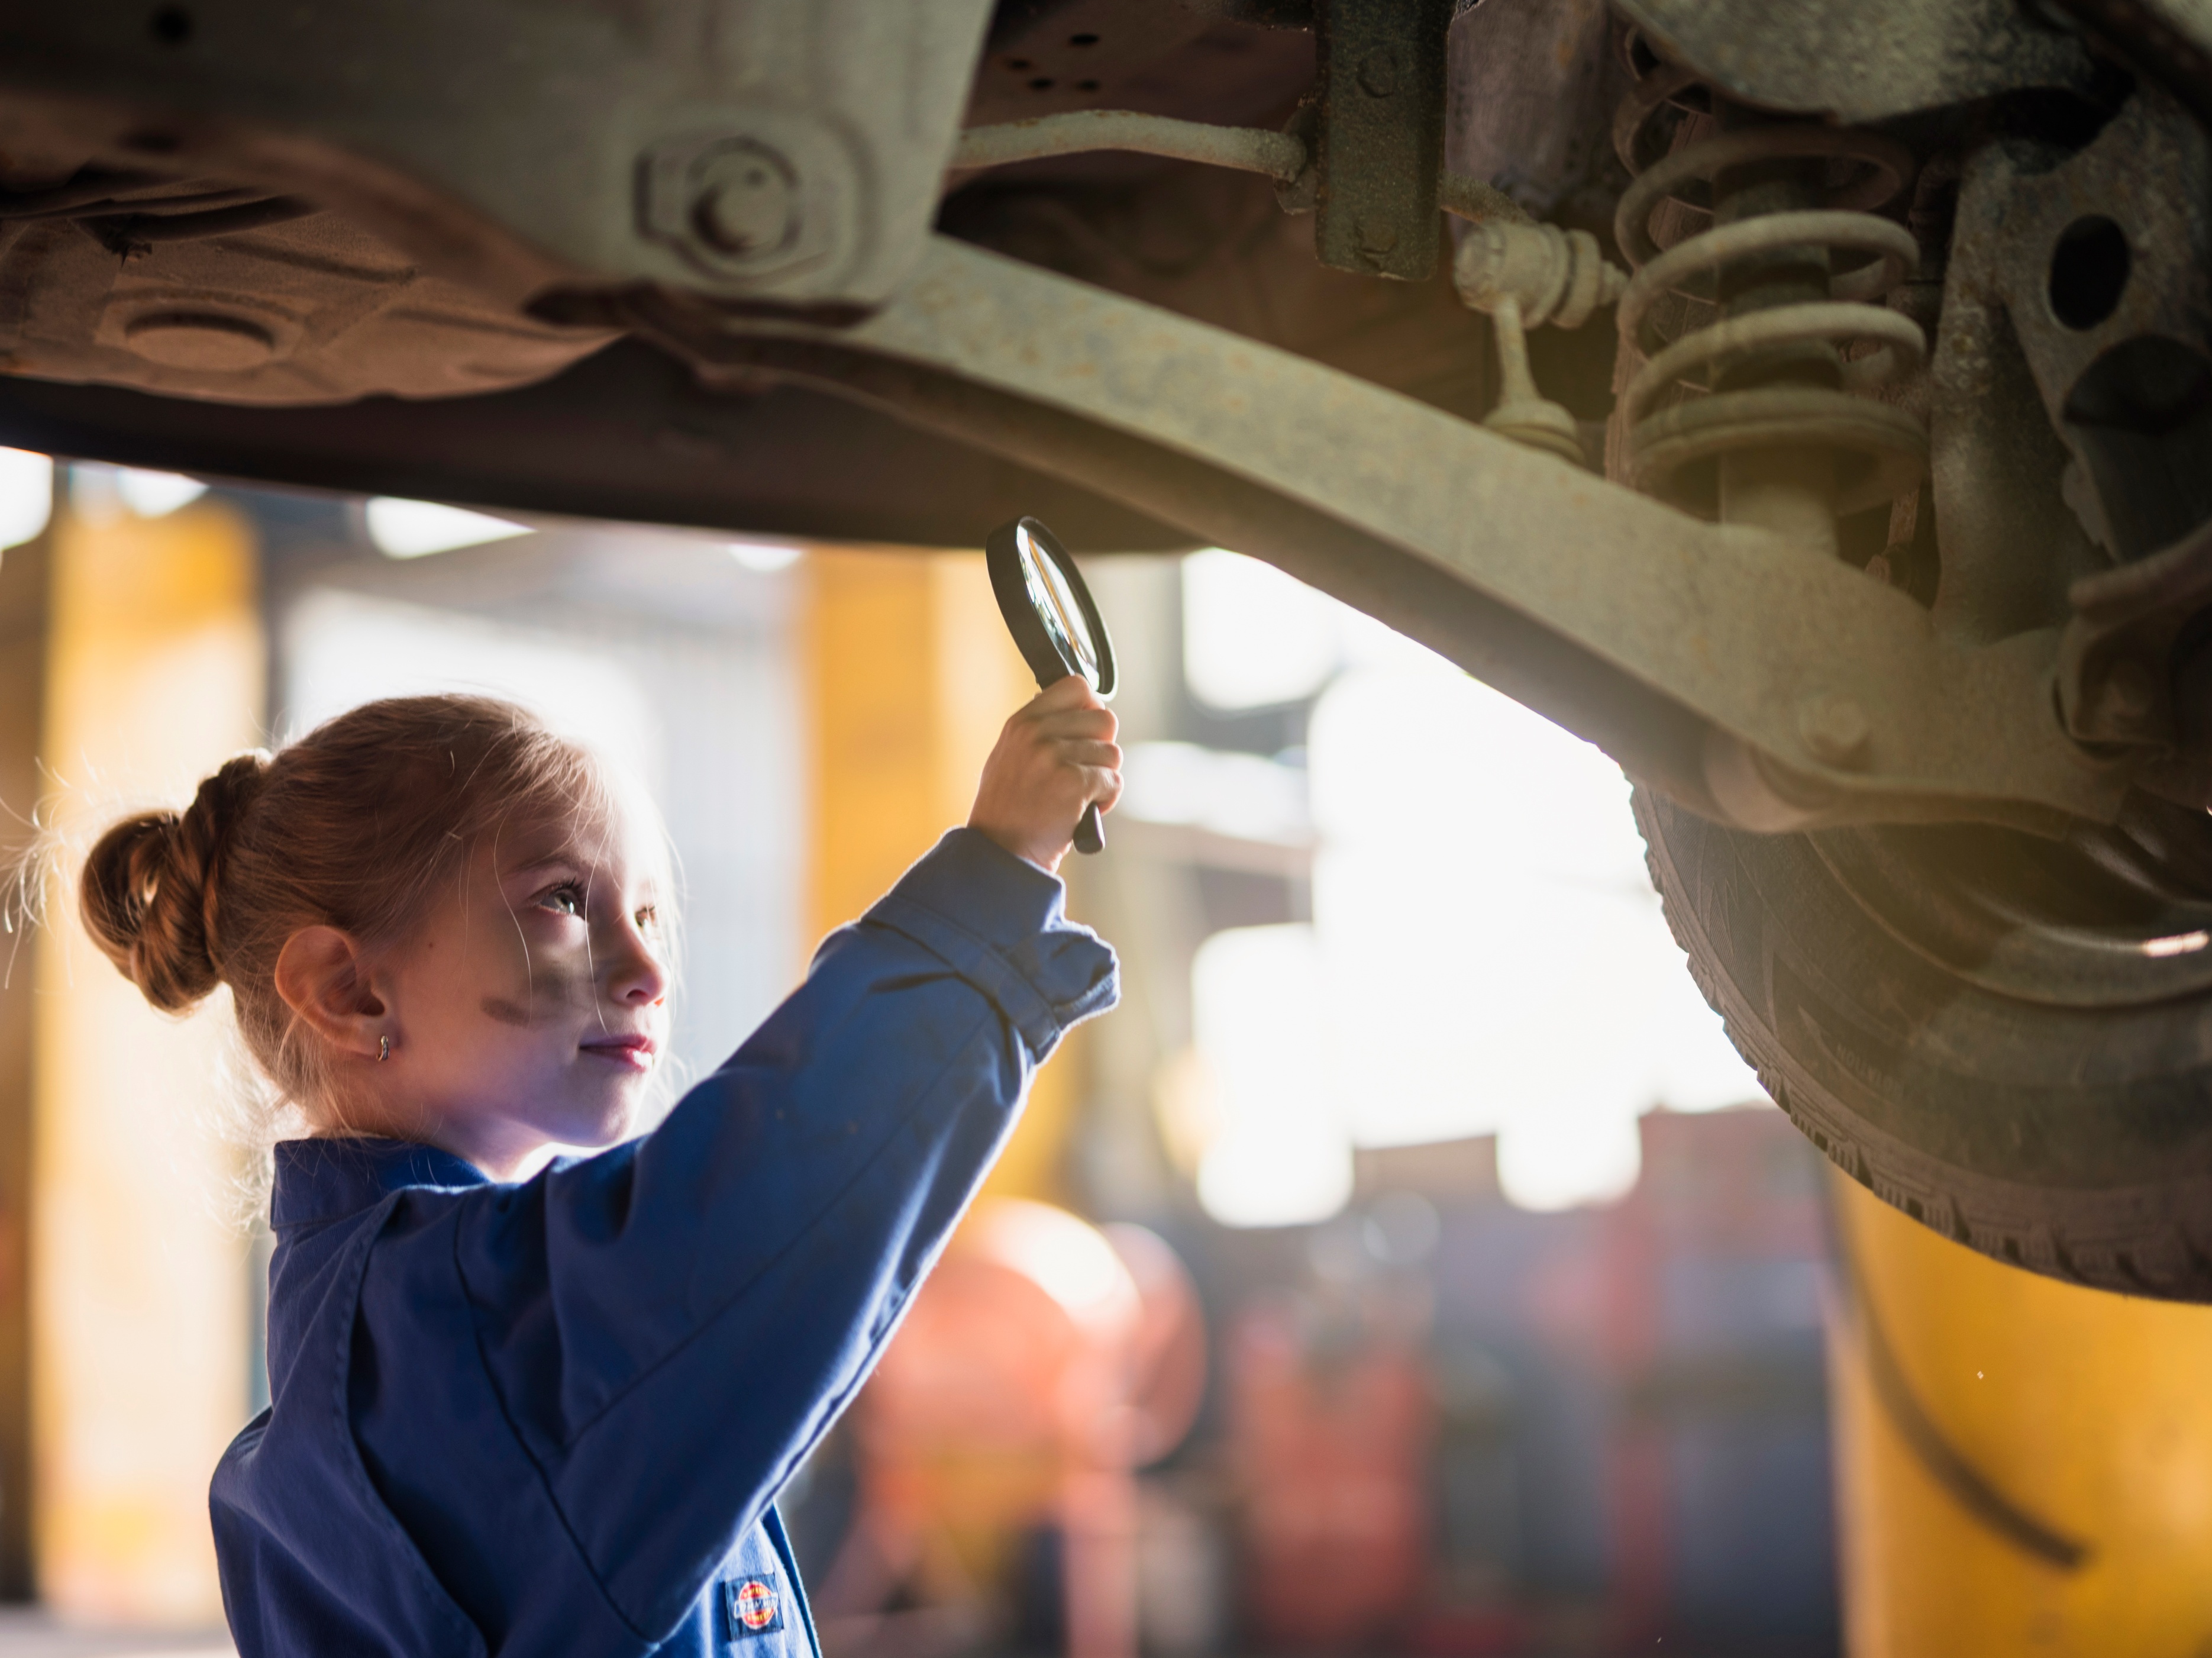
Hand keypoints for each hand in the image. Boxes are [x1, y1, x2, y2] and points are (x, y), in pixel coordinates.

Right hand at [969, 675, 1121, 873]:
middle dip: (1101, 748)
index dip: (1091, 708)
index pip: (1076, 686)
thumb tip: (1083, 707)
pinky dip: (1106, 799)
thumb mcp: (1010, 756)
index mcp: (1022, 721)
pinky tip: (1081, 811)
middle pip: (1105, 719)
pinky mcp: (1073, 783)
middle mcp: (1037, 733)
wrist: (1000, 853)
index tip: (1086, 732)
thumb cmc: (1007, 810)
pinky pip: (1114, 781)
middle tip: (1084, 771)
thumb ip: (1039, 730)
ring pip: (1113, 753)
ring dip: (1103, 778)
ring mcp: (1055, 756)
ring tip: (1077, 797)